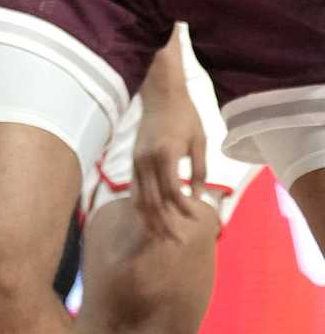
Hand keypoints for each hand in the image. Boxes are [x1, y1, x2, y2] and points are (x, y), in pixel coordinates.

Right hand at [133, 59, 209, 243]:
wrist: (161, 93)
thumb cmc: (185, 115)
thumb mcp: (200, 142)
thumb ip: (200, 171)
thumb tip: (198, 196)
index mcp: (166, 154)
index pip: (172, 191)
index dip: (183, 209)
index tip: (195, 220)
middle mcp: (146, 159)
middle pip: (152, 199)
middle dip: (164, 222)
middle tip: (176, 240)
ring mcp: (136, 159)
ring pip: (139, 196)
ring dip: (149, 218)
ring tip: (159, 235)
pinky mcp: (133, 158)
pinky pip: (134, 187)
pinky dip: (141, 204)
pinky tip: (148, 215)